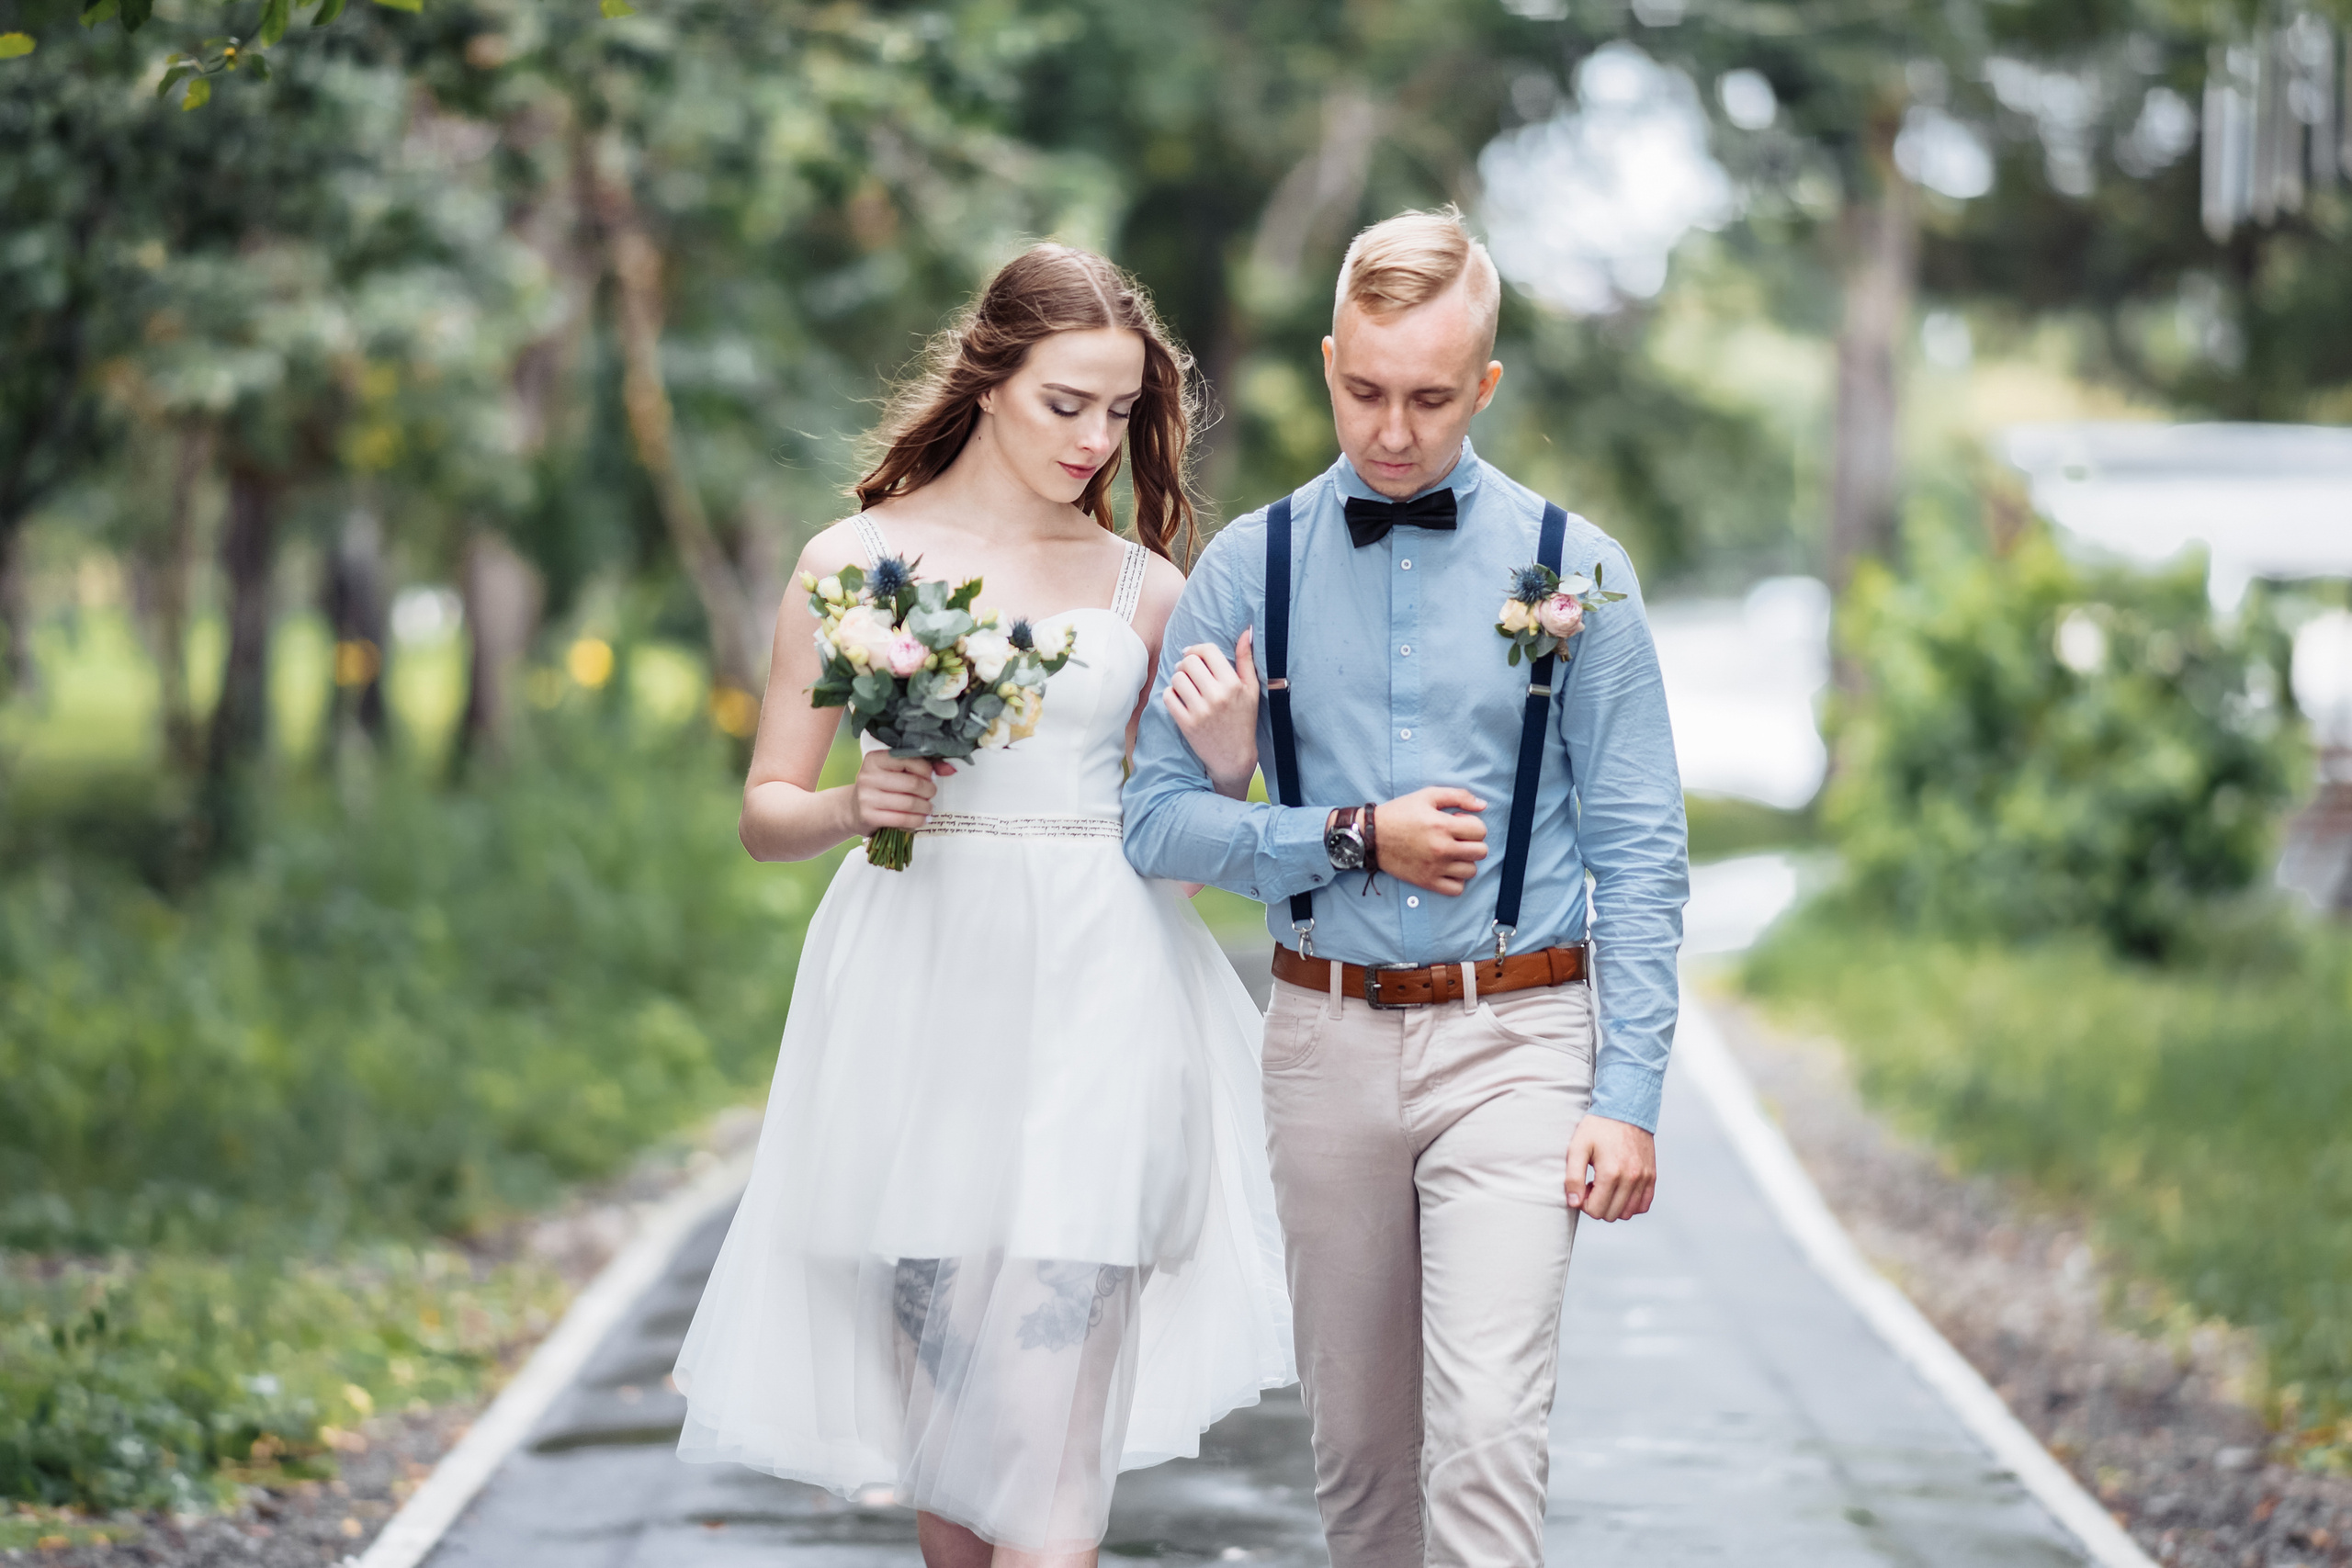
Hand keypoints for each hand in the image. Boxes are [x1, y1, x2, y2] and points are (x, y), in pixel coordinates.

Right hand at [849, 750, 953, 833]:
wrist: (853, 808)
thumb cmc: (882, 786)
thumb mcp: (897, 771)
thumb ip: (923, 766)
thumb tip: (951, 769)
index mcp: (875, 759)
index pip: (910, 760)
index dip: (927, 770)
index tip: (931, 777)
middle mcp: (868, 776)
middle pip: (913, 783)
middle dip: (929, 790)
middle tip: (931, 794)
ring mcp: (866, 797)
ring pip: (909, 803)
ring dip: (925, 807)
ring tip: (928, 808)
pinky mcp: (869, 816)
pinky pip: (902, 819)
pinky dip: (917, 820)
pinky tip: (921, 819)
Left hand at [1164, 628, 1258, 798]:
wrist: (1233, 757)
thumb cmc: (1243, 720)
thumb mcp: (1251, 689)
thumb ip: (1246, 659)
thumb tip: (1245, 632)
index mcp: (1233, 684)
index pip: (1207, 651)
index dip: (1197, 649)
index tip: (1195, 655)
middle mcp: (1217, 696)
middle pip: (1188, 662)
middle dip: (1186, 663)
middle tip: (1188, 671)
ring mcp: (1200, 711)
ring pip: (1177, 678)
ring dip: (1178, 679)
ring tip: (1185, 685)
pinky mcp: (1186, 724)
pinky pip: (1168, 697)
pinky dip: (1171, 695)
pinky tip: (1180, 699)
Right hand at [1367, 787, 1487, 894]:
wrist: (1371, 836)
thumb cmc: (1399, 813)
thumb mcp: (1427, 796)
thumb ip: (1458, 796)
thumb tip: (1483, 806)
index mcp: (1442, 825)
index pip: (1480, 830)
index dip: (1472, 824)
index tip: (1457, 823)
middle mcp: (1441, 849)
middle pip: (1481, 852)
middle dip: (1472, 842)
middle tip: (1455, 838)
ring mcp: (1435, 868)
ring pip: (1471, 871)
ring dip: (1464, 861)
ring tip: (1450, 853)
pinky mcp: (1427, 882)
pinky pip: (1457, 889)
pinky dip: (1456, 880)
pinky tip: (1446, 869)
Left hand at [1565, 1115, 1656, 1221]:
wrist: (1625, 1108)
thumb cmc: (1599, 1127)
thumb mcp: (1577, 1148)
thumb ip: (1573, 1178)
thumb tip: (1574, 1203)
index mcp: (1611, 1173)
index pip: (1596, 1210)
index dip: (1585, 1202)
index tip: (1584, 1186)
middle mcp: (1631, 1178)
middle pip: (1611, 1215)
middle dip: (1598, 1204)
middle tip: (1594, 1184)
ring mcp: (1644, 1178)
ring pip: (1627, 1213)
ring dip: (1614, 1205)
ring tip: (1607, 1185)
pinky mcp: (1651, 1176)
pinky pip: (1643, 1205)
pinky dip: (1631, 1203)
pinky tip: (1621, 1189)